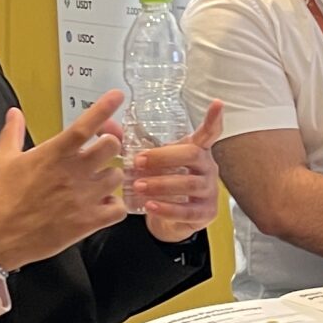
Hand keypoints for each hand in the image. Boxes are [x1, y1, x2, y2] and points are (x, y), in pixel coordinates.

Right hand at [0, 92, 127, 269]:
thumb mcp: (3, 161)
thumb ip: (12, 133)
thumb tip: (14, 113)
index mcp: (54, 154)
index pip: (86, 124)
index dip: (105, 107)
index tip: (118, 95)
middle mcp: (73, 173)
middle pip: (112, 147)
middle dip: (111, 145)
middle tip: (103, 150)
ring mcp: (83, 198)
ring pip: (118, 177)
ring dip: (111, 176)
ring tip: (97, 181)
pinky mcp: (88, 222)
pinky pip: (118, 208)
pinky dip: (114, 205)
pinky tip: (102, 205)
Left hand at [131, 103, 223, 242]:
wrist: (171, 219)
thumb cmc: (162, 182)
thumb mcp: (149, 162)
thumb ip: (128, 143)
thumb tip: (105, 125)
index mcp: (196, 150)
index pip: (209, 132)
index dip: (214, 118)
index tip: (217, 103)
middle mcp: (207, 167)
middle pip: (191, 154)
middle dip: (162, 157)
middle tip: (137, 162)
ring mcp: (209, 190)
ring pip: (189, 184)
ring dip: (161, 184)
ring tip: (139, 186)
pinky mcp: (205, 213)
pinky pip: (187, 210)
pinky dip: (167, 208)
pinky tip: (150, 206)